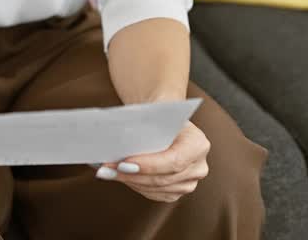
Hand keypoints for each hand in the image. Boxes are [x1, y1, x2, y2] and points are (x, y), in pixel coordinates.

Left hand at [95, 121, 209, 202]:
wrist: (166, 122)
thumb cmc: (160, 116)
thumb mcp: (154, 114)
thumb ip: (142, 127)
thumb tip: (119, 140)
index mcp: (198, 144)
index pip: (174, 161)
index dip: (149, 165)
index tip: (124, 163)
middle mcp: (198, 166)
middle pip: (163, 178)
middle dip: (132, 174)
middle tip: (108, 168)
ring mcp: (190, 182)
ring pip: (156, 188)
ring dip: (130, 181)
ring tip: (109, 172)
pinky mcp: (177, 191)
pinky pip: (155, 194)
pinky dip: (136, 185)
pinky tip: (121, 177)